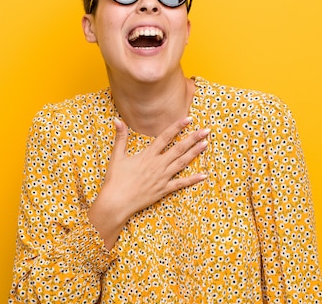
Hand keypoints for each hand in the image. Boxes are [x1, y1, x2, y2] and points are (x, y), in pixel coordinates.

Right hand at [87, 117, 208, 248]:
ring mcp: (162, 178)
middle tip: (206, 130)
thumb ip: (120, 137)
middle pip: (179, 148)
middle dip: (193, 138)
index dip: (177, 127)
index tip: (189, 119)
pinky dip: (193, 179)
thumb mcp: (117, 156)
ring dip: (195, 153)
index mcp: (147, 155)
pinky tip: (203, 175)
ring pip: (182, 163)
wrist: (116, 202)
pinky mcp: (163, 190)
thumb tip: (117, 119)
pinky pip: (181, 184)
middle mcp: (158, 165)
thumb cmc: (115, 180)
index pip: (165, 137)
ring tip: (206, 144)